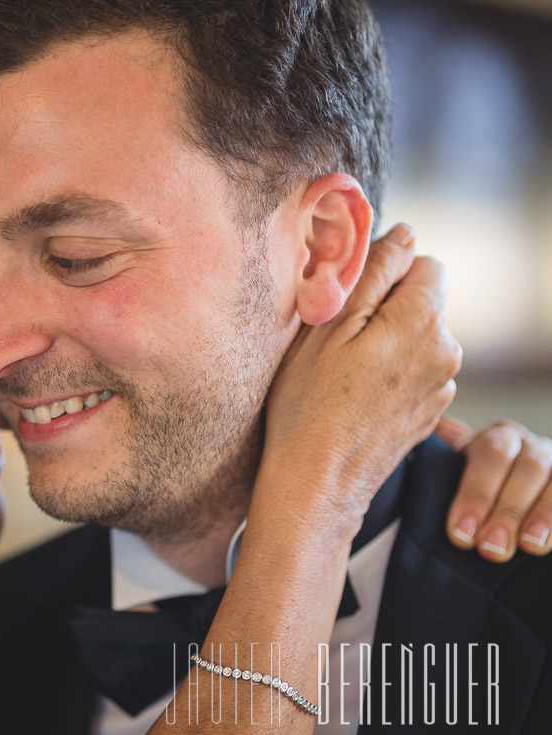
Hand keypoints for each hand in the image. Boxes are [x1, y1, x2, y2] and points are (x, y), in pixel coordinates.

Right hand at [262, 224, 462, 529]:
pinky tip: (356, 398)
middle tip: (336, 342)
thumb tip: (404, 233)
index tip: (349, 302)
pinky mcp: (430, 414)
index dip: (385, 274)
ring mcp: (442, 387)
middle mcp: (445, 351)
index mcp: (422, 322)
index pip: (425, 264)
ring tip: (343, 375)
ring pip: (417, 340)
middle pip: (423, 303)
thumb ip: (371, 273)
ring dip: (387, 345)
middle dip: (385, 311)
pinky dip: (390, 377)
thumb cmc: (307, 404)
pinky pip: (414, 374)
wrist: (316, 482)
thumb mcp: (327, 326)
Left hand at [437, 417, 551, 560]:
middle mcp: (533, 446)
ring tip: (529, 545)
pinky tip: (551, 542)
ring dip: (544, 516)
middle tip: (491, 548)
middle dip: (508, 511)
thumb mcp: (464, 467)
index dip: (476, 495)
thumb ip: (448, 452)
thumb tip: (434, 428)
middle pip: (528, 469)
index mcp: (499, 437)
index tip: (461, 534)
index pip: (490, 455)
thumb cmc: (483, 482)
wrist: (517, 481)